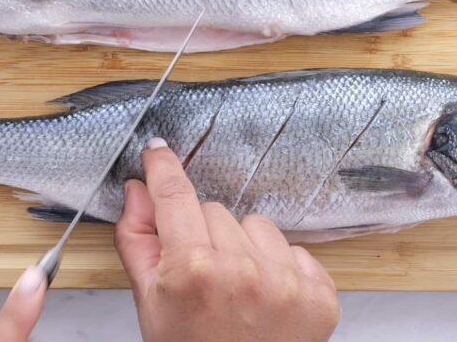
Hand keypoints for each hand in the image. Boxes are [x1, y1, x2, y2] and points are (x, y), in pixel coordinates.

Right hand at [116, 138, 339, 341]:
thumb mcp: (149, 305)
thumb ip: (138, 240)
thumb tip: (138, 190)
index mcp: (194, 270)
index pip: (176, 195)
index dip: (163, 168)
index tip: (158, 151)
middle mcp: (243, 269)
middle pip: (214, 209)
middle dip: (201, 231)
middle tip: (201, 274)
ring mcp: (286, 281)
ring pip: (255, 223)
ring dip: (243, 246)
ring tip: (236, 289)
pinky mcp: (318, 292)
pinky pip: (292, 247)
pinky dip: (278, 266)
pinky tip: (265, 299)